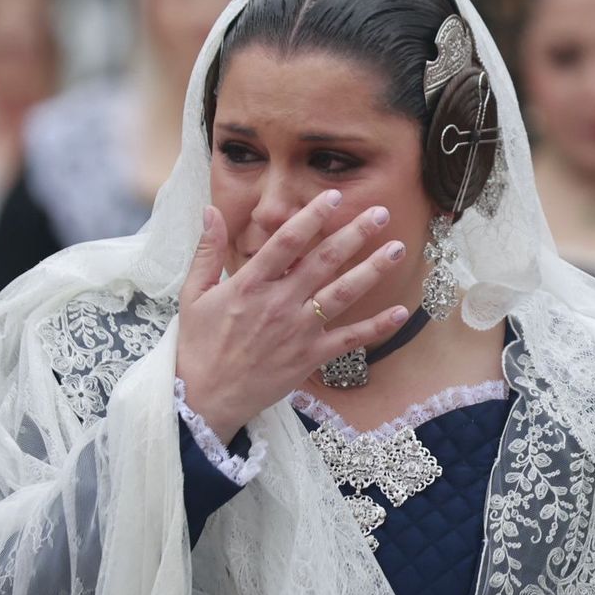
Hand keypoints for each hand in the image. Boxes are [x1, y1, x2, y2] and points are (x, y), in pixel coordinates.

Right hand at [174, 191, 407, 439]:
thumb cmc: (199, 344)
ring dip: (373, 269)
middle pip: (324, 260)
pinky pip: (349, 339)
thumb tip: (209, 210)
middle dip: (355, 234)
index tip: (334, 195)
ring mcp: (298, 330)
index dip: (312, 216)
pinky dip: (376, 327)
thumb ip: (206, 251)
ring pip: (343, 293)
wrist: (205, 398)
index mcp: (250, 284)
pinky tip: (401, 312)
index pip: (287, 241)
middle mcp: (279, 303)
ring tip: (397, 248)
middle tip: (381, 212)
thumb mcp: (194, 294)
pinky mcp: (310, 357)